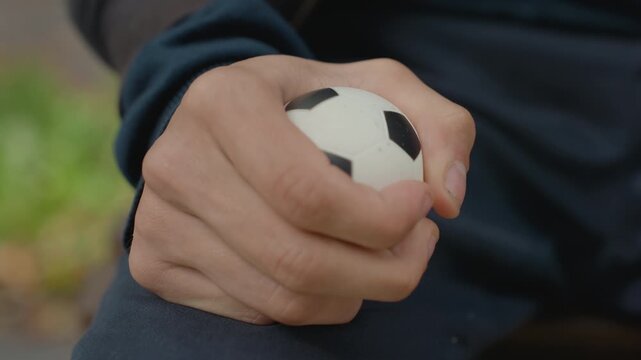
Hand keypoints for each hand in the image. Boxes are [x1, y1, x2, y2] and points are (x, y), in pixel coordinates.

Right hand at [128, 55, 474, 324]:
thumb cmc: (311, 103)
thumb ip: (436, 125)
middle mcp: (175, 162)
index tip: (422, 213)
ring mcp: (156, 220)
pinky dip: (311, 303)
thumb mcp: (378, 85)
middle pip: (293, 259)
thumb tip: (446, 200)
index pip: (303, 191)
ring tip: (381, 259)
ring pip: (279, 299)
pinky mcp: (153, 264)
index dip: (377, 221)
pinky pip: (255, 313)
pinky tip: (328, 267)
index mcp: (224, 103)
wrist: (228, 124)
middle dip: (384, 274)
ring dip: (354, 294)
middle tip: (417, 251)